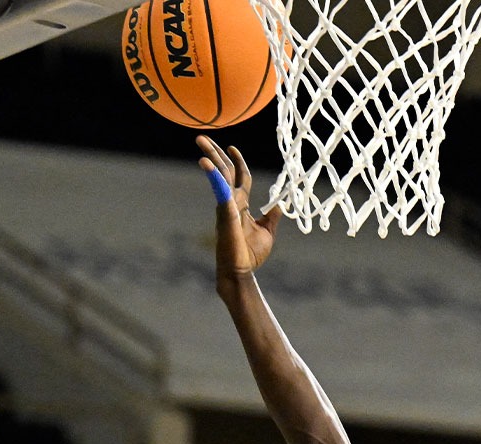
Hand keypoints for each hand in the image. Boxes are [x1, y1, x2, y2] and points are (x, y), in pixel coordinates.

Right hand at [197, 135, 281, 279]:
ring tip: (200, 142)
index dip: (237, 161)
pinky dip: (214, 177)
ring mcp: (226, 207)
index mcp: (241, 204)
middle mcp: (231, 202)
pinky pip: (220, 192)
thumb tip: (280, 204)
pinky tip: (207, 164)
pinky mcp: (225, 213)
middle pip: (224, 171)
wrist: (241, 271)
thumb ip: (272, 217)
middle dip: (215, 152)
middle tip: (202, 137)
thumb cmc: (251, 254)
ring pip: (219, 177)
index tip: (233, 147)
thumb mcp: (267, 232)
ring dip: (211, 158)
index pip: (239, 176)